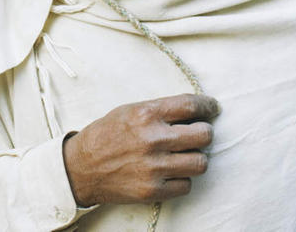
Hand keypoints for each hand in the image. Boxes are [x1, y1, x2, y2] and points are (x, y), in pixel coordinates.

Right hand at [62, 93, 218, 206]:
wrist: (82, 166)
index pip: (191, 105)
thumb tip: (192, 110)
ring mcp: (155, 167)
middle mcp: (154, 139)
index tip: (212, 107)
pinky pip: (187, 185)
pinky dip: (183, 178)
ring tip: (186, 154)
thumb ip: (160, 110)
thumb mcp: (129, 110)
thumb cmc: (107, 134)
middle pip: (203, 134)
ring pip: (200, 162)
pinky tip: (172, 171)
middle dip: (205, 132)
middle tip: (200, 133)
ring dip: (196, 157)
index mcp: (147, 114)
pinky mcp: (154, 190)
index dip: (207, 105)